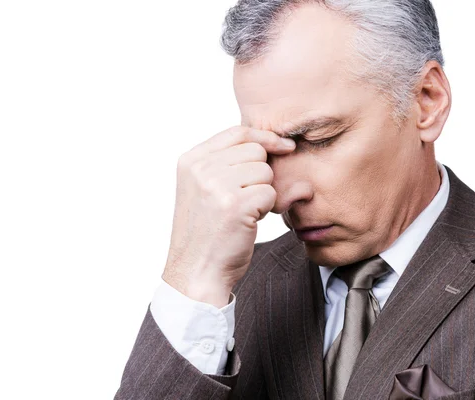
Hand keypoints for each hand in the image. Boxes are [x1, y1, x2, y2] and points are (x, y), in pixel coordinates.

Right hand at [162, 126, 295, 307]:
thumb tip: (274, 143)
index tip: (283, 146)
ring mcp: (217, 185)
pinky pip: (271, 193)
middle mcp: (201, 168)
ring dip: (263, 193)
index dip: (265, 137)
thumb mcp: (202, 189)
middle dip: (261, 175)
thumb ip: (225, 163)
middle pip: (256, 151)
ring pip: (265, 171)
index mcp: (191, 160)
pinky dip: (266, 209)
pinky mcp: (236, 204)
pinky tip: (248, 222)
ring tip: (243, 212)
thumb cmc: (205, 233)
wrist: (195, 271)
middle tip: (246, 199)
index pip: (237, 132)